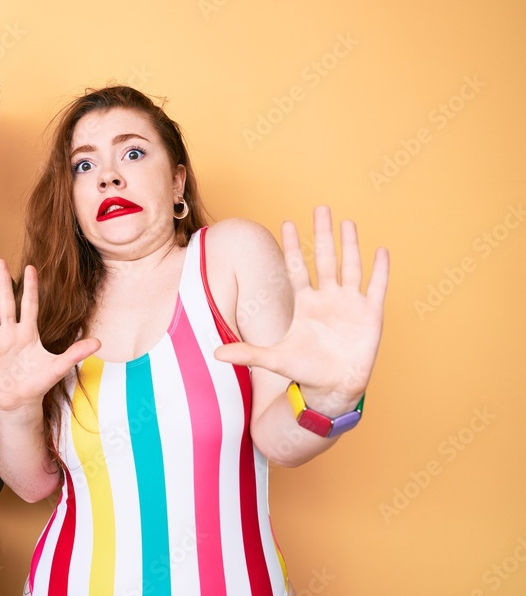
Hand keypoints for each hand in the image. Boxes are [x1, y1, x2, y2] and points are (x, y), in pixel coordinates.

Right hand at [0, 260, 99, 413]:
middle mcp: (11, 332)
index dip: (30, 287)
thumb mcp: (58, 366)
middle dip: (2, 281)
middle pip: (5, 301)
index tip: (31, 267)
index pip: (29, 304)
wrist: (20, 402)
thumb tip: (99, 342)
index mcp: (29, 332)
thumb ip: (76, 352)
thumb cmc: (39, 383)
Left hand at [214, 206, 388, 403]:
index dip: (292, 246)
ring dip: (350, 245)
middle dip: (322, 234)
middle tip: (320, 207)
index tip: (287, 222)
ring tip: (348, 221)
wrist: (332, 388)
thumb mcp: (273, 359)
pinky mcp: (370, 315)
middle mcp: (327, 298)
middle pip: (325, 258)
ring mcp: (349, 304)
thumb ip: (246, 353)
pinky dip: (379, 270)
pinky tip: (381, 251)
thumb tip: (215, 354)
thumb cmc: (304, 371)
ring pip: (350, 267)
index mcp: (305, 303)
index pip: (297, 267)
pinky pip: (376, 287)